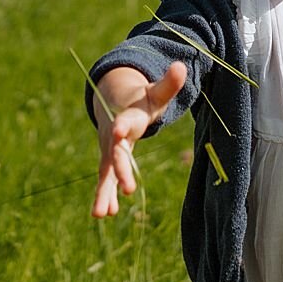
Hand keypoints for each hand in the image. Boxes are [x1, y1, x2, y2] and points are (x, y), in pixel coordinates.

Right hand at [91, 62, 186, 217]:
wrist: (112, 100)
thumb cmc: (140, 99)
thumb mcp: (156, 92)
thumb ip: (168, 83)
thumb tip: (181, 67)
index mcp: (127, 117)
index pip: (124, 122)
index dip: (121, 126)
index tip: (118, 132)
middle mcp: (114, 136)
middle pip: (116, 153)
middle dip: (120, 170)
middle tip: (128, 189)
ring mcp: (110, 150)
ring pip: (106, 172)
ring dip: (104, 192)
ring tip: (101, 214)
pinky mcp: (109, 161)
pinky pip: (106, 179)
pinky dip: (106, 195)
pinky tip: (105, 214)